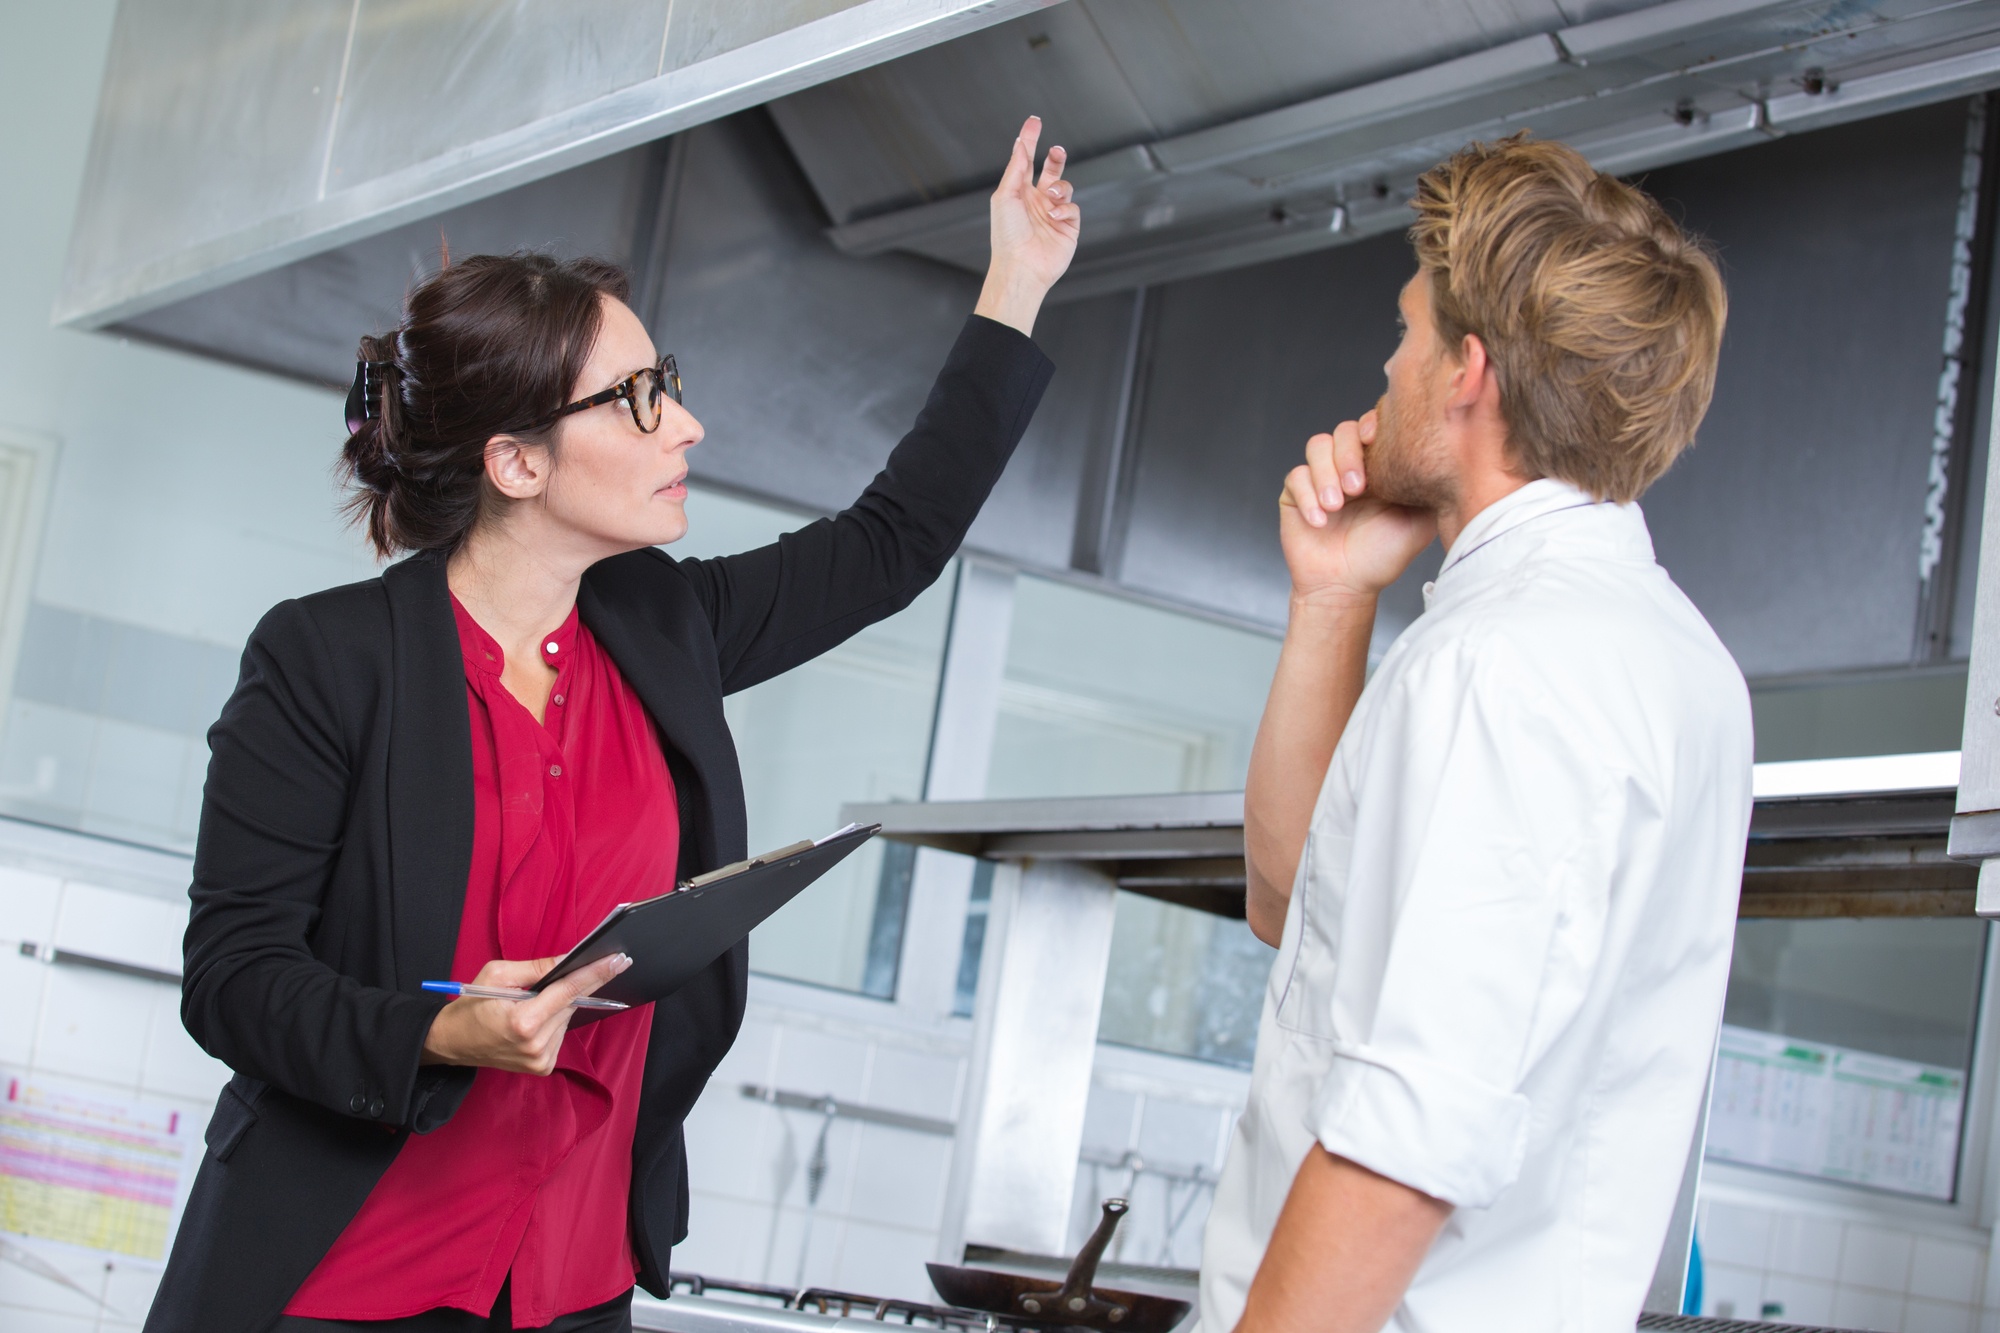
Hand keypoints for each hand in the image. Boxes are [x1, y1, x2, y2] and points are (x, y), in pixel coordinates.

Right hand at [419, 952, 630, 1074]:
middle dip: (578, 984)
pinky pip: (560, 1034)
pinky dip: (554, 1020)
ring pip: (567, 1019)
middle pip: (571, 1004)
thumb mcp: (497, 974)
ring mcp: (540, 1060)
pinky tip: (536, 1017)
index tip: (618, 960)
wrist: (451, 1043)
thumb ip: (538, 968)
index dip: (595, 974)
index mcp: (523, 1021)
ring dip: (561, 1004)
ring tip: (536, 1000)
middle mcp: (535, 1045)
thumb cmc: (471, 1005)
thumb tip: (570, 959)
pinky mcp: (542, 1067)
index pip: (569, 991)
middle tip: (593, 965)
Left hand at [974, 115, 1080, 335]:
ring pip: (1064, 187)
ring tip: (1051, 196)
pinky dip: (1065, 208)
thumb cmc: (1006, 235)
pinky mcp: (1068, 227)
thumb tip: (1021, 144)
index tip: (1035, 121)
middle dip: (1056, 158)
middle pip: (1050, 170)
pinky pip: (1072, 208)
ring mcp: (1053, 213)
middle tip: (1056, 151)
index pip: (1026, 160)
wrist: (1021, 266)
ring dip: (1060, 186)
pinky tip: (1054, 217)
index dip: (1030, 140)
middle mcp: (1036, 201)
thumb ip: (1016, 169)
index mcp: (1018, 192)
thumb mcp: (1005, 196)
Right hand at [1279, 412, 1436, 605]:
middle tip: (1357, 489)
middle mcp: (1348, 466)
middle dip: (1348, 455)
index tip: (1374, 439)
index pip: (1372, 427)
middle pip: (1343, 431)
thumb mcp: (1419, 522)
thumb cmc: (1382, 556)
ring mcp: (1320, 478)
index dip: (1371, 424)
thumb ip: (1429, 489)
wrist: (1346, 587)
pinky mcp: (1295, 494)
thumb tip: (1446, 457)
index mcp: (1378, 466)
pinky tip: (1320, 521)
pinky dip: (1307, 496)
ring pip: (1316, 446)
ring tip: (1336, 506)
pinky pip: (1296, 477)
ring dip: (1326, 473)